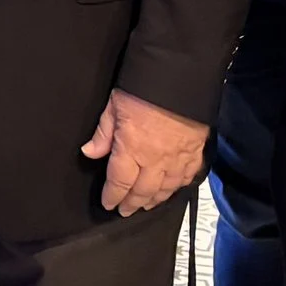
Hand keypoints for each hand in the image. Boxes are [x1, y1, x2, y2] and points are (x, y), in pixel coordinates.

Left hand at [81, 89, 207, 215]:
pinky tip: (173, 188)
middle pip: (142, 192)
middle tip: (125, 210)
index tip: (108, 203)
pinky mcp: (195, 150)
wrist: (181, 74)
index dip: (112, 196)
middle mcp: (155, 159)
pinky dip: (178, 186)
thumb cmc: (144, 86)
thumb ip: (103, 133)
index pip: (119, 182)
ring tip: (146, 204)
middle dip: (132, 203)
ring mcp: (178, 157)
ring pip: (166, 189)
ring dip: (154, 199)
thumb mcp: (114, 105)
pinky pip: (187, 176)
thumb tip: (90, 152)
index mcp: (132, 149)